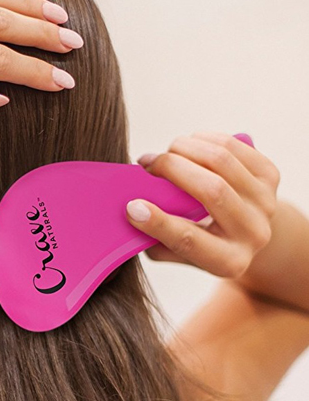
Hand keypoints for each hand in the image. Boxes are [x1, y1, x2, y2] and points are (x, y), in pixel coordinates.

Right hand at [125, 132, 280, 278]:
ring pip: (222, 161)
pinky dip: (203, 139)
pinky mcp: (271, 176)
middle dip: (171, 169)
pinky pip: (233, 146)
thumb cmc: (199, 241)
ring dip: (184, 148)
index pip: (190, 240)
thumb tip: (131, 211)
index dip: (158, 222)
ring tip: (165, 152)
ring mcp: (266, 202)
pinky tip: (187, 145)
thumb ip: (152, 238)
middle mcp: (254, 233)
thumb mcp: (175, 252)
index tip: (131, 206)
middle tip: (146, 163)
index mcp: (228, 261)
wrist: (246, 234)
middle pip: (212, 190)